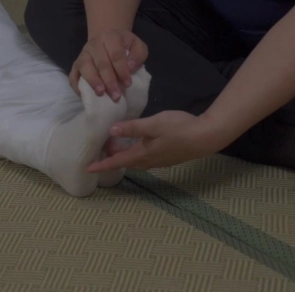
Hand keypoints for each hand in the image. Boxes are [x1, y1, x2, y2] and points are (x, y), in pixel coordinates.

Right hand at [70, 29, 147, 100]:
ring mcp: (83, 54)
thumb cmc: (124, 46)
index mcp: (110, 37)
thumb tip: (130, 67)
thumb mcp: (137, 46)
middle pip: (101, 62)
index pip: (116, 54)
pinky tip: (85, 95)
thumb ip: (138, 54)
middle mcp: (94, 44)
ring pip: (85, 67)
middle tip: (116, 95)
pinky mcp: (76, 65)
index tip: (128, 84)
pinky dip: (76, 86)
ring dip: (93, 81)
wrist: (107, 40)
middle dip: (109, 80)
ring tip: (100, 93)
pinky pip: (73, 75)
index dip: (122, 70)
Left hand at [87, 111, 229, 172]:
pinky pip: (145, 158)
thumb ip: (133, 128)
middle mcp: (149, 161)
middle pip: (126, 162)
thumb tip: (111, 131)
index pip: (117, 161)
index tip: (87, 169)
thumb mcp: (154, 124)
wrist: (206, 137)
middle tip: (102, 147)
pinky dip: (135, 153)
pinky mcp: (167, 156)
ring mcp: (160, 160)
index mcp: (143, 154)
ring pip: (136, 160)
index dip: (102, 164)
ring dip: (124, 155)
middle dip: (112, 157)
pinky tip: (138, 144)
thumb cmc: (180, 128)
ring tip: (116, 144)